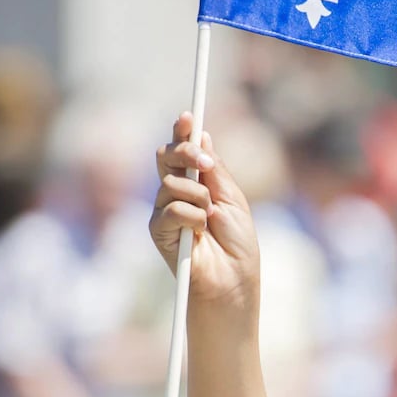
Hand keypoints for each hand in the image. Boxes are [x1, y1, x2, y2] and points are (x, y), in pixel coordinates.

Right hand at [150, 113, 259, 308]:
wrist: (233, 281)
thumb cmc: (238, 245)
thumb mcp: (233, 200)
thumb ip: (215, 171)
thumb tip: (204, 136)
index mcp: (197, 185)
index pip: (183, 151)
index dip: (182, 132)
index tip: (187, 115)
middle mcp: (176, 194)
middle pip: (166, 157)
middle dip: (186, 152)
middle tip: (205, 164)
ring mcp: (164, 212)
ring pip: (171, 182)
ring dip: (199, 196)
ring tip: (211, 217)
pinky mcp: (158, 231)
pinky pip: (170, 208)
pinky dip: (191, 217)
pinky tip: (200, 232)